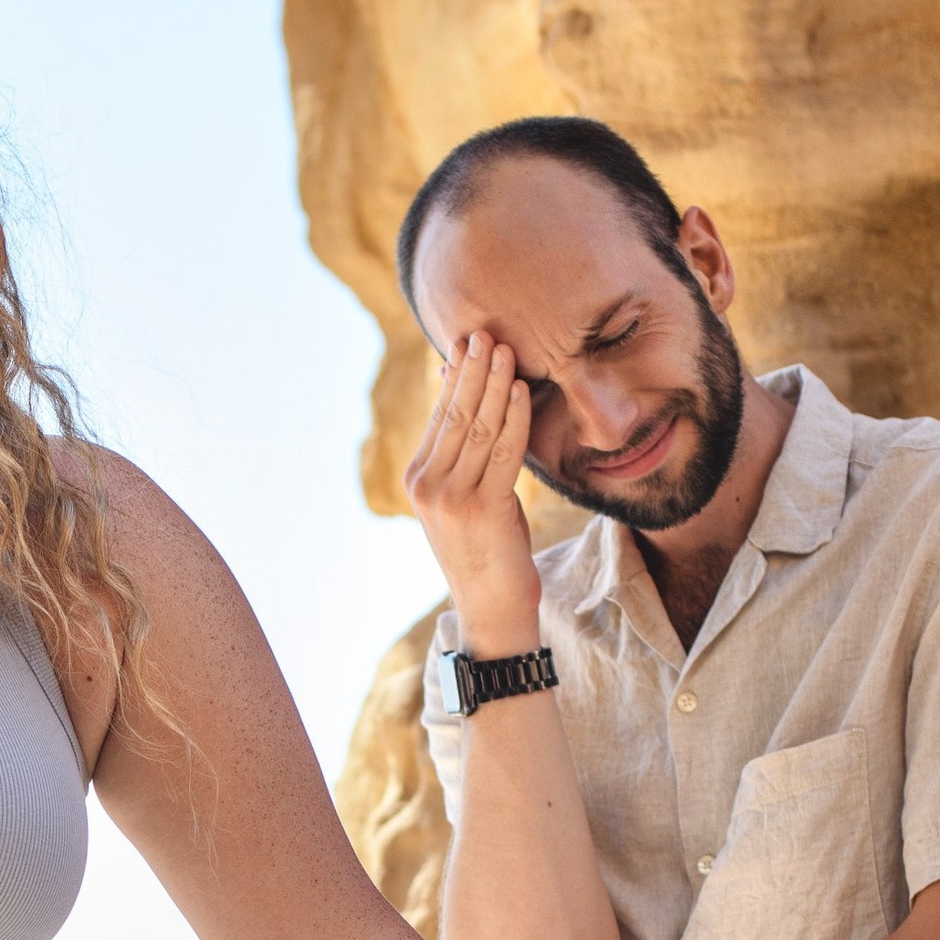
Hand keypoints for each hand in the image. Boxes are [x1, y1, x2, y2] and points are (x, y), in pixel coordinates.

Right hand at [405, 334, 540, 641]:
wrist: (492, 606)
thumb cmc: (486, 548)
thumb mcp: (464, 497)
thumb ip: (462, 453)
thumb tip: (461, 400)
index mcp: (418, 480)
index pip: (439, 416)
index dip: (455, 376)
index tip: (466, 342)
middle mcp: (428, 485)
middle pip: (454, 414)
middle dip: (472, 370)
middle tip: (485, 333)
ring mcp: (452, 497)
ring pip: (477, 427)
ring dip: (494, 383)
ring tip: (506, 349)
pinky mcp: (482, 508)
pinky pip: (502, 452)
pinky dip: (513, 417)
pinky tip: (521, 390)